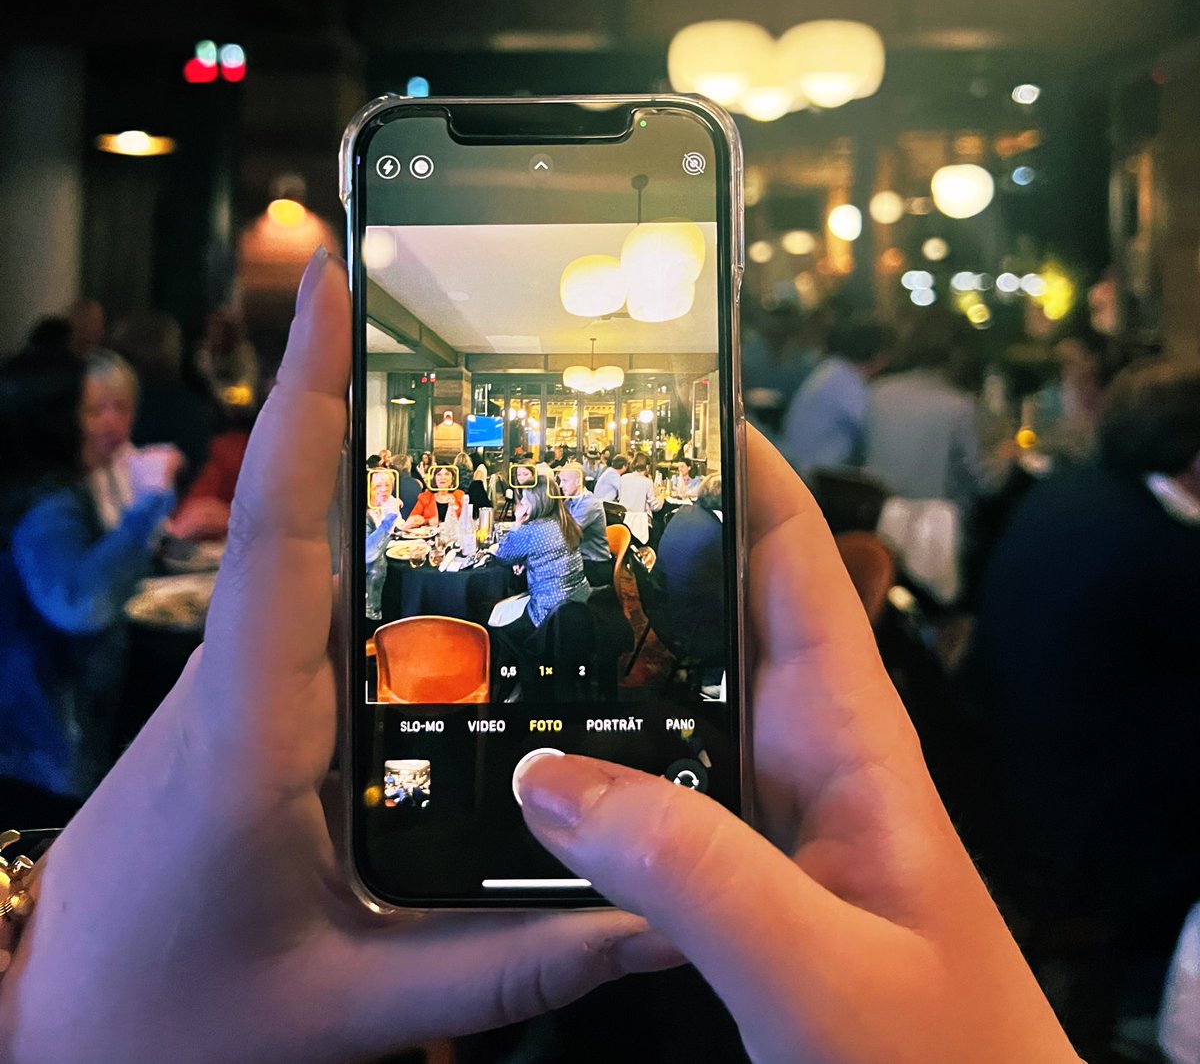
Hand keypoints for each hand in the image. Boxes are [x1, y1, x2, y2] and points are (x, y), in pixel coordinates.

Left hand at [0, 250, 676, 1063]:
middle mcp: (239, 677)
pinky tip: (443, 540)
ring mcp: (241, 680)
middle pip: (301, 507)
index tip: (335, 284)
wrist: (64, 1029)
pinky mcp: (251, 698)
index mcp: (249, 729)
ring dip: (367, 458)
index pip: (284, 532)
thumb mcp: (353, 1004)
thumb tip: (646, 926)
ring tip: (470, 390)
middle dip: (359, 390)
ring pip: (307, 549)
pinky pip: (311, 598)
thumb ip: (508, 969)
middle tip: (447, 303)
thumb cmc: (176, 1012)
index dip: (313, 400)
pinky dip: (364, 538)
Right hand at [518, 430, 1080, 1063]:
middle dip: (641, 548)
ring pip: (676, 700)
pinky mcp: (734, 869)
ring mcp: (766, 809)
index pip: (796, 557)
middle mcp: (804, 751)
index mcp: (851, 732)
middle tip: (534, 502)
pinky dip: (593, 758)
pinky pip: (652, 785)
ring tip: (503, 608)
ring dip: (606, 654)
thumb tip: (549, 779)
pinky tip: (524, 760)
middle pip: (718, 613)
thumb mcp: (820, 968)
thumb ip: (693, 877)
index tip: (661, 407)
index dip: (739, 469)